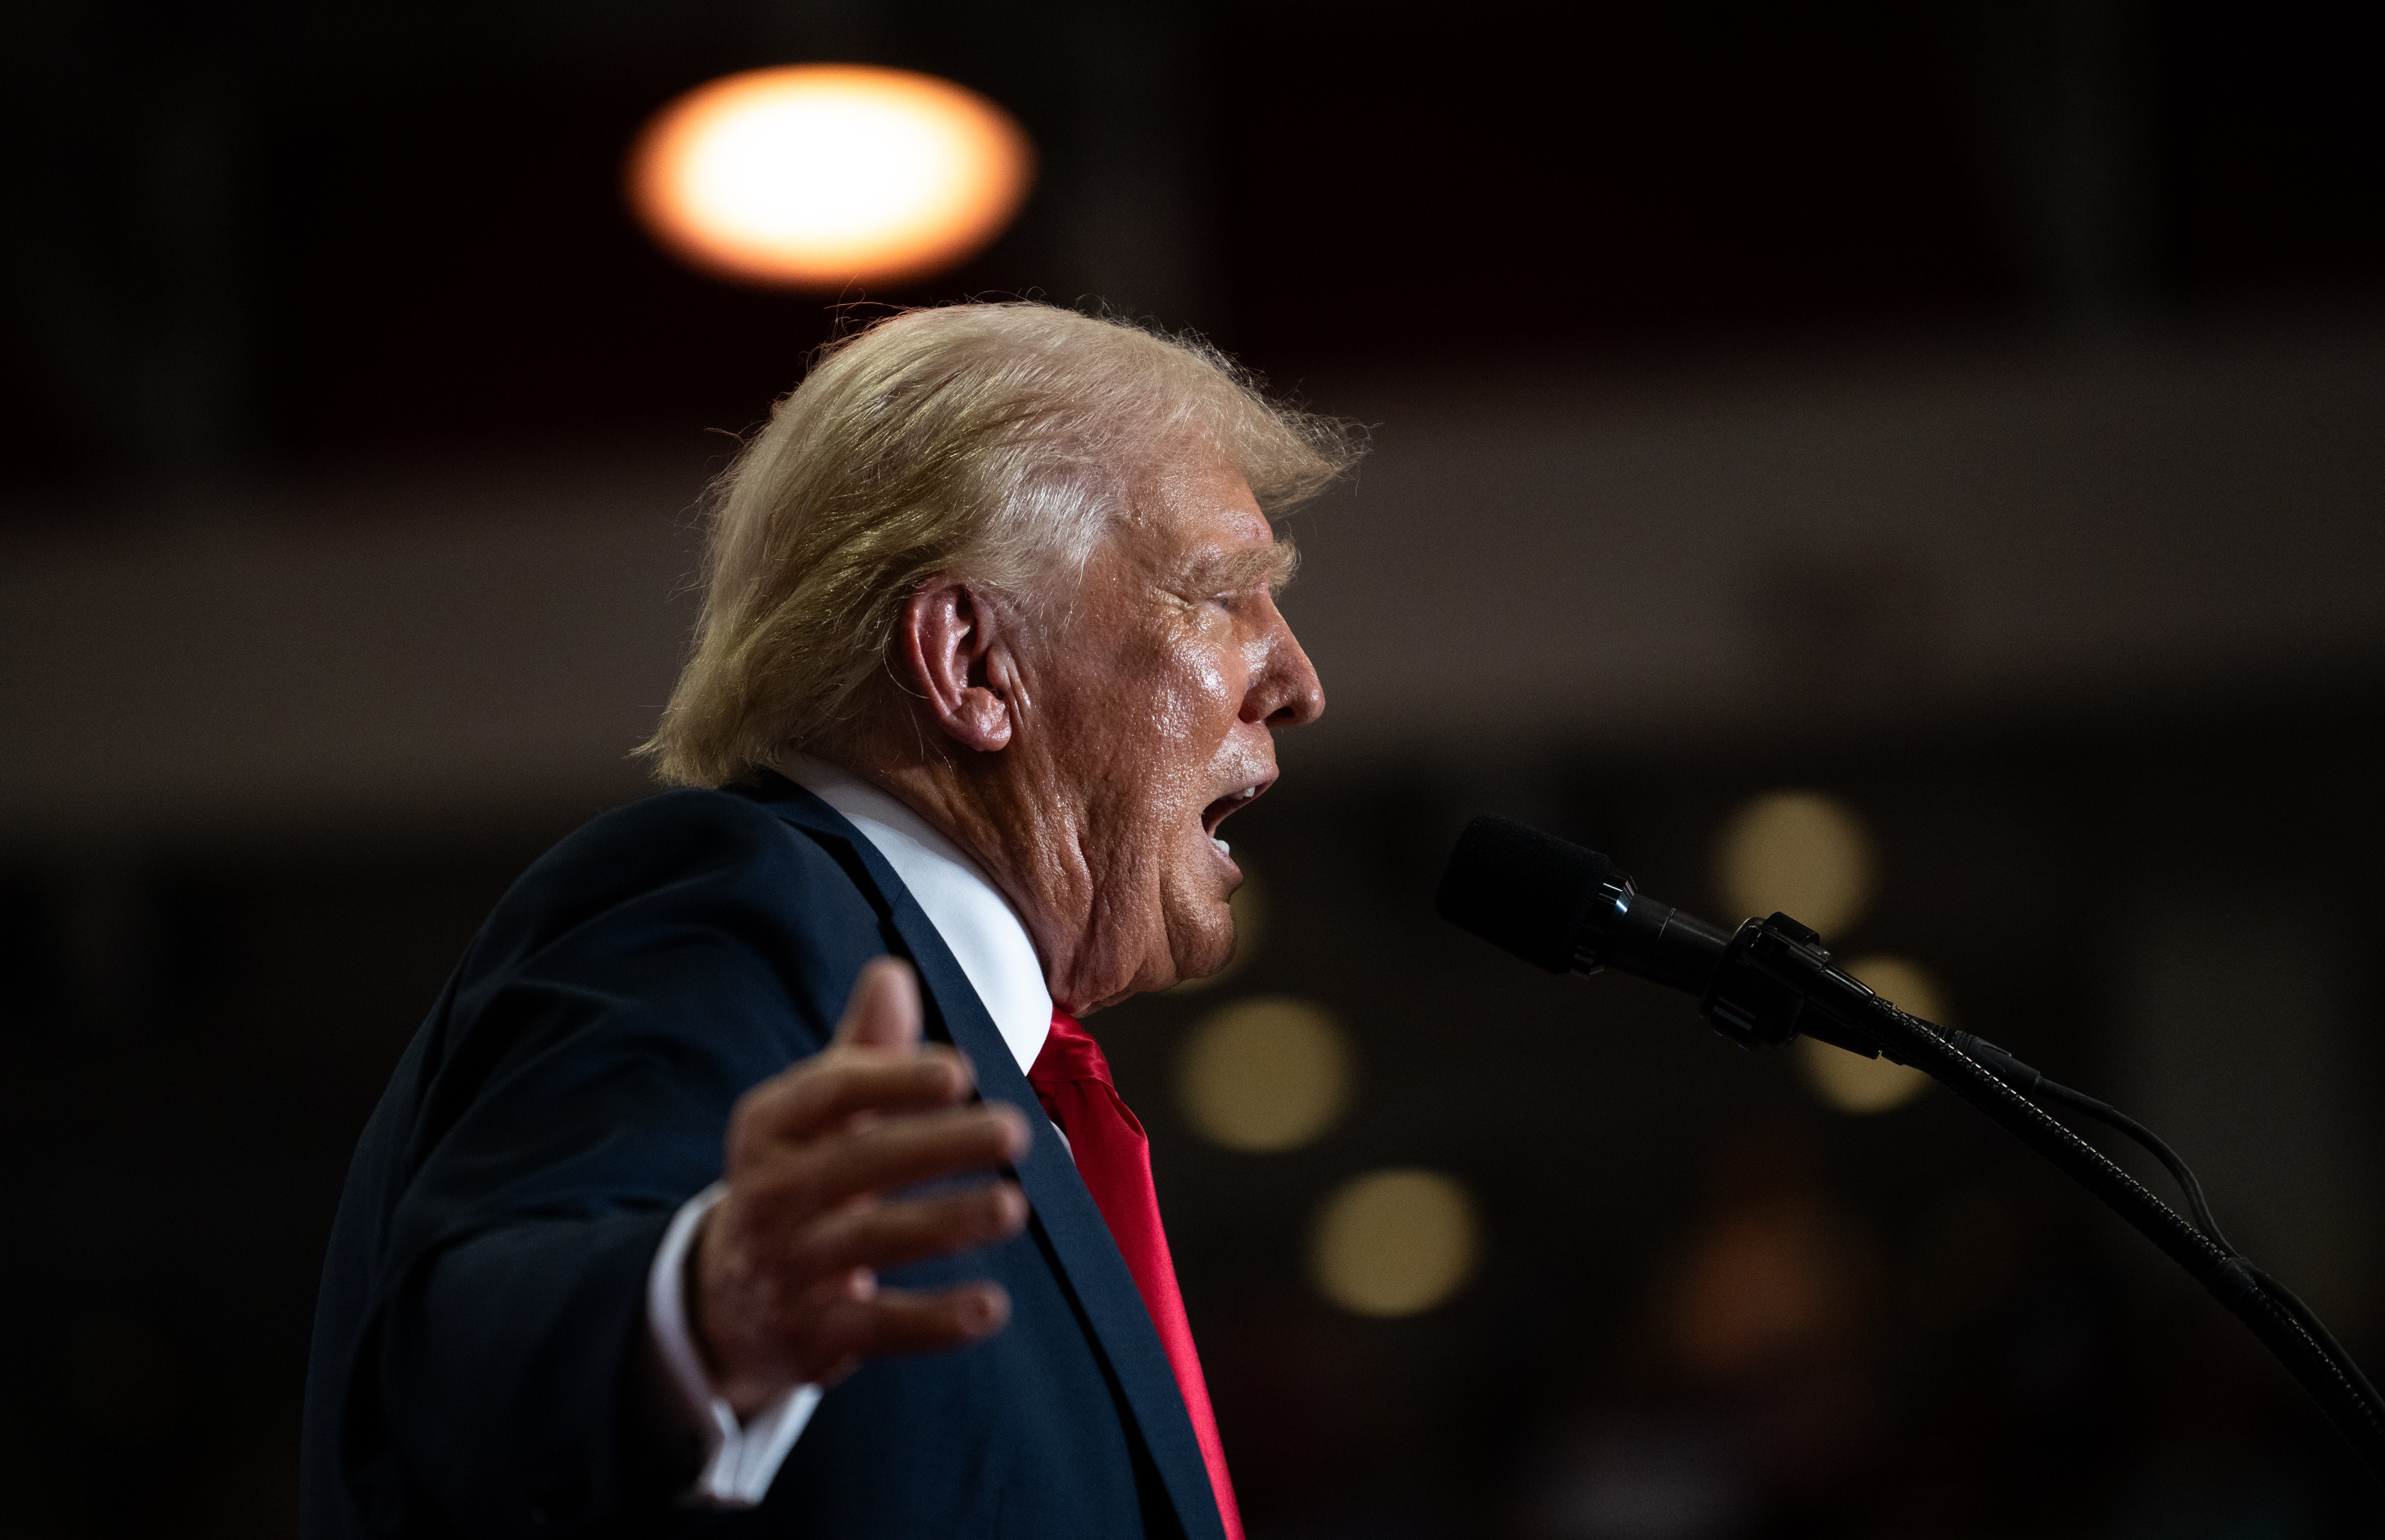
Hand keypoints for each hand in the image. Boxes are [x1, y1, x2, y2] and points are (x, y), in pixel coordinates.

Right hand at [689, 957, 1031, 1414]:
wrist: (728, 1300)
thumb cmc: (800, 1179)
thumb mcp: (815, 1116)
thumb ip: (862, 1051)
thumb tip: (893, 972)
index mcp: (770, 1127)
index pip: (830, 1094)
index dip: (893, 1080)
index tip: (959, 1072)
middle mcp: (768, 1193)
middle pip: (857, 1164)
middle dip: (937, 1146)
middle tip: (1015, 1128)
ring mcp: (788, 1266)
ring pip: (870, 1242)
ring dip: (944, 1224)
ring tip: (1013, 1206)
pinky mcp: (812, 1334)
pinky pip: (877, 1326)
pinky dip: (934, 1321)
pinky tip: (991, 1307)